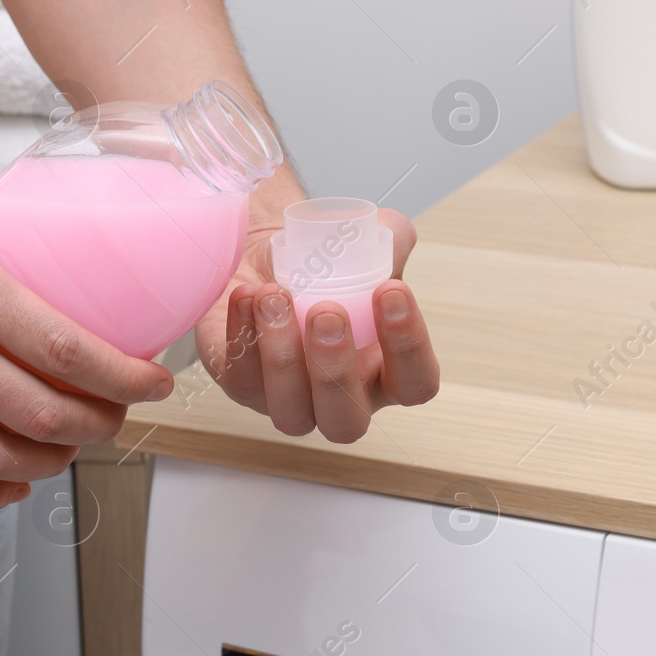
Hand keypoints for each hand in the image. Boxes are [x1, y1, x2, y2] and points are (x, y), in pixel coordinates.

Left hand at [194, 208, 439, 442]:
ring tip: (274, 295)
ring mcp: (288, 400)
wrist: (268, 258)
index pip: (415, 383)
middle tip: (327, 312)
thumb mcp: (365, 245)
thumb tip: (389, 233)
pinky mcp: (242, 385)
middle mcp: (339, 397)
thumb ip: (389, 237)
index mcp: (385, 371)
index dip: (408, 345)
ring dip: (283, 355)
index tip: (389, 290)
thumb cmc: (326, 266)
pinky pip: (241, 379)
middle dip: (335, 369)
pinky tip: (246, 294)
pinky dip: (242, 335)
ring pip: (290, 412)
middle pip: (347, 422)